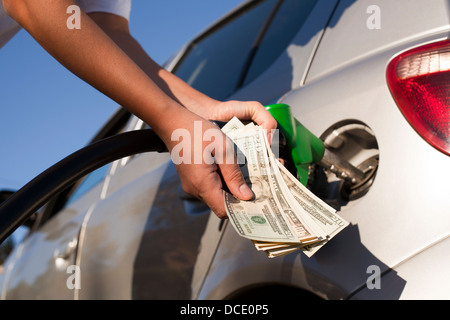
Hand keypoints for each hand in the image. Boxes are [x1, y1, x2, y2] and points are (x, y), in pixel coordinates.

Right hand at [163, 102, 276, 218]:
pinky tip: (231, 169)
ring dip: (231, 189)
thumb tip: (246, 196)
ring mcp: (191, 184)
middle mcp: (194, 189)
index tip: (257, 203)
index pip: (224, 210)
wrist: (173, 121)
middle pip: (221, 204)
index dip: (241, 210)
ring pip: (216, 195)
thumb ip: (234, 174)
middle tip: (257, 189)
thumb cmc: (198, 131)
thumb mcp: (223, 149)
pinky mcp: (190, 178)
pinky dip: (222, 182)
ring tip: (246, 177)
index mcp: (203, 184)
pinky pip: (209, 187)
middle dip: (239, 198)